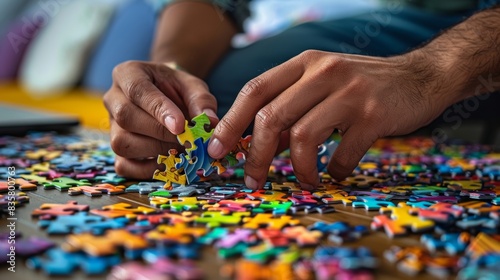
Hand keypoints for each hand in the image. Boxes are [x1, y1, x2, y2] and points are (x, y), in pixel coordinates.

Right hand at [103, 61, 217, 178]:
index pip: (138, 90)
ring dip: (156, 151)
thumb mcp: (192, 86)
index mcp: (128, 74)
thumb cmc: (177, 89)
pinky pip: (124, 165)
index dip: (159, 109)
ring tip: (181, 150)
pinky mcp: (116, 149)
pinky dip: (148, 170)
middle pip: (126, 118)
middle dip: (160, 133)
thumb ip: (201, 101)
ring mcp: (111, 126)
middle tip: (187, 140)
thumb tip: (209, 123)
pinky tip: (170, 162)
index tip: (181, 125)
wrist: (167, 97)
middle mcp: (113, 99)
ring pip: (122, 143)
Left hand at [208, 50, 447, 189]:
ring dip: (299, 169)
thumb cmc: (362, 85)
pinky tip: (336, 174)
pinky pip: (342, 154)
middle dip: (256, 155)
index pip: (254, 90)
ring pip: (302, 137)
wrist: (421, 77)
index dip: (231, 122)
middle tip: (253, 179)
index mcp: (304, 64)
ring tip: (305, 181)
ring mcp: (349, 92)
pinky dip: (335, 172)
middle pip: (271, 116)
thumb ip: (291, 105)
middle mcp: (323, 72)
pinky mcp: (374, 115)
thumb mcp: (322, 82)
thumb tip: (256, 142)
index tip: (217, 149)